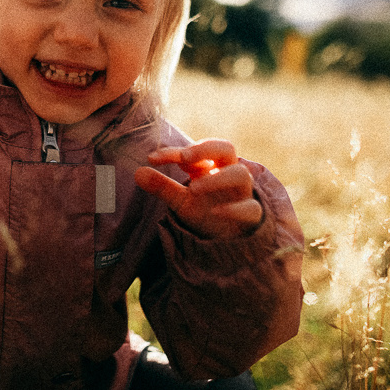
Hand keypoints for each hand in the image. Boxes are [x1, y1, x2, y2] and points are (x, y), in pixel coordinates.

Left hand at [134, 139, 263, 239]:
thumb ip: (162, 187)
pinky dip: (235, 209)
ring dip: (217, 179)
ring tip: (194, 188)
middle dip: (206, 148)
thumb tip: (138, 172)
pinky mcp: (251, 214)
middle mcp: (228, 174)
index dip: (174, 151)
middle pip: (226, 148)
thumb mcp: (181, 201)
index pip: (194, 152)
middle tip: (185, 156)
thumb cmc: (206, 212)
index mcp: (210, 167)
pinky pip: (250, 207)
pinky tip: (217, 212)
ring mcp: (242, 193)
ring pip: (240, 174)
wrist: (226, 241)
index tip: (152, 158)